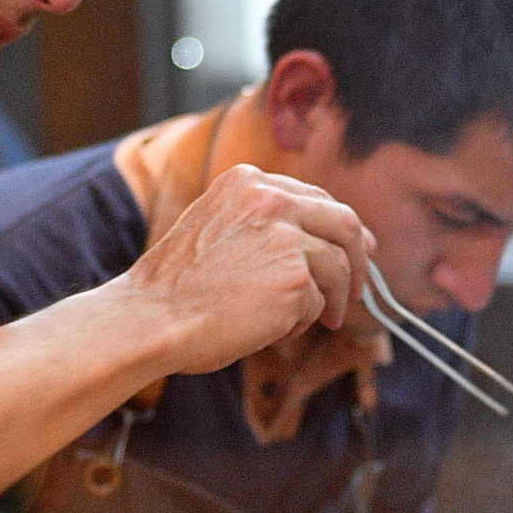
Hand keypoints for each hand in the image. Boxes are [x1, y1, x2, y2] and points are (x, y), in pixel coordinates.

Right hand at [121, 165, 373, 375]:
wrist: (151, 318)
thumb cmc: (176, 286)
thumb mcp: (214, 227)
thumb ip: (260, 224)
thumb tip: (322, 243)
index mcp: (248, 181)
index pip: (315, 198)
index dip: (340, 227)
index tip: (356, 248)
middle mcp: (272, 199)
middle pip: (345, 223)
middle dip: (361, 258)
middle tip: (359, 289)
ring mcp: (287, 237)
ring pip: (338, 268)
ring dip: (333, 300)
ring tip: (319, 322)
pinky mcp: (296, 279)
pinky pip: (319, 303)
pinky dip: (303, 322)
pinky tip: (273, 331)